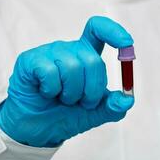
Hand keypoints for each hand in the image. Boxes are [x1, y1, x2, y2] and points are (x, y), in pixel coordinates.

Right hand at [0, 16, 133, 146]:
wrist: (38, 128)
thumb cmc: (66, 114)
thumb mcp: (95, 113)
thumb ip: (113, 106)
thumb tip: (128, 100)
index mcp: (86, 56)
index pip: (100, 31)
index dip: (115, 32)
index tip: (127, 43)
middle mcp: (69, 50)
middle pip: (93, 60)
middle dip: (91, 91)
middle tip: (80, 102)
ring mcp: (49, 53)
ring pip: (72, 67)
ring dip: (71, 93)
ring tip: (62, 98)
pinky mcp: (31, 60)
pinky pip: (50, 72)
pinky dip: (52, 90)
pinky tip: (46, 93)